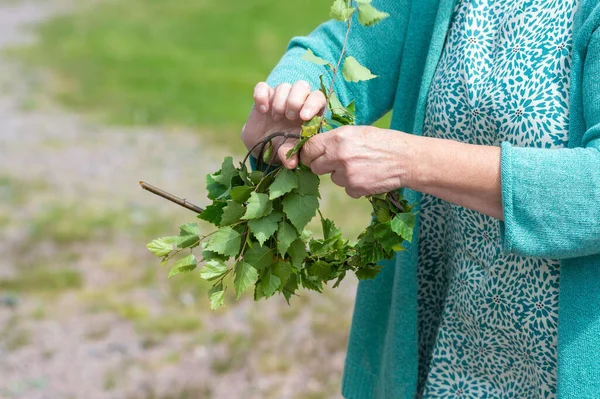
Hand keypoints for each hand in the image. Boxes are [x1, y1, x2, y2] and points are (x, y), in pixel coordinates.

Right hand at [241, 81, 325, 165]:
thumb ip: (291, 155)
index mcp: (309, 112)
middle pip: (302, 85)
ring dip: (280, 101)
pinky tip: (262, 110)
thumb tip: (290, 163)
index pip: (318, 97)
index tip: (304, 117)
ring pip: (284, 86)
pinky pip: (262, 87)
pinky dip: (262, 95)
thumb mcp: (288, 152)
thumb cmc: (282, 147)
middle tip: (288, 117)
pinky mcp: (264, 96)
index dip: (312, 104)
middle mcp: (297, 101)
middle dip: (295, 101)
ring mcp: (280, 97)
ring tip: (276, 118)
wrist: (261, 146)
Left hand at [298, 126, 415, 198]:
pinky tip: (368, 176)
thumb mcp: (358, 132)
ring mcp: (347, 174)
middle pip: (315, 166)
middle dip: (321, 166)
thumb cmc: (384, 142)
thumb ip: (336, 140)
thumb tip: (317, 147)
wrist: (407, 159)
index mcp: (339, 138)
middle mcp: (339, 156)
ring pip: (333, 178)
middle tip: (335, 163)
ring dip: (341, 175)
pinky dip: (354, 186)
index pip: (309, 148)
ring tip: (361, 167)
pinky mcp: (355, 189)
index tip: (310, 156)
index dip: (307, 153)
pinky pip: (347, 189)